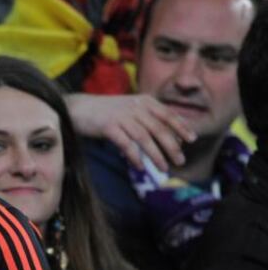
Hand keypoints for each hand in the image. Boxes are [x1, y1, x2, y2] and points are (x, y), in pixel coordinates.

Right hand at [66, 93, 195, 171]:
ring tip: (164, 168)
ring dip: (156, 155)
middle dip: (172, 146)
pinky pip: (126, 144)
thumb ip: (147, 120)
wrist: (77, 108)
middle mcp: (135, 107)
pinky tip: (141, 167)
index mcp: (144, 101)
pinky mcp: (108, 126)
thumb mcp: (130, 110)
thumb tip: (168, 138)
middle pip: (159, 128)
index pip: (168, 114)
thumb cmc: (106, 113)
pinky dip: (135, 156)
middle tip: (180, 161)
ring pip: (145, 138)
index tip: (192, 140)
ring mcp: (122, 116)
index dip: (181, 127)